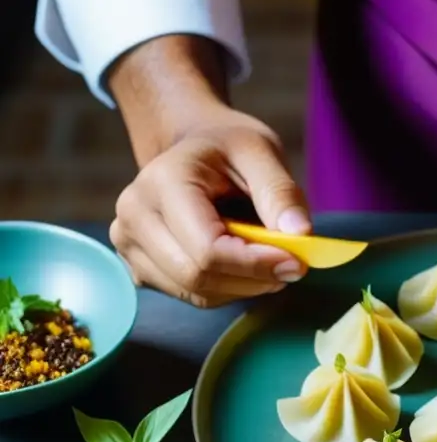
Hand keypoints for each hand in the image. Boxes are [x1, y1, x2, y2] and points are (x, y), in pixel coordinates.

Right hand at [110, 107, 310, 308]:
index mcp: (162, 183)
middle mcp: (134, 216)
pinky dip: (227, 289)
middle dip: (253, 278)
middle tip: (291, 267)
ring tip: (270, 262)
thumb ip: (281, 192)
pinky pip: (191, 296)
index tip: (296, 263)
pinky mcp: (140, 266)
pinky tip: (244, 266)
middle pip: (198, 276)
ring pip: (196, 293)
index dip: (255, 264)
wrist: (191, 145)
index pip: (207, 249)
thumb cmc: (227, 146)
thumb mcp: (261, 152)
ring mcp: (129, 245)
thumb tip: (300, 233)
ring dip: (243, 287)